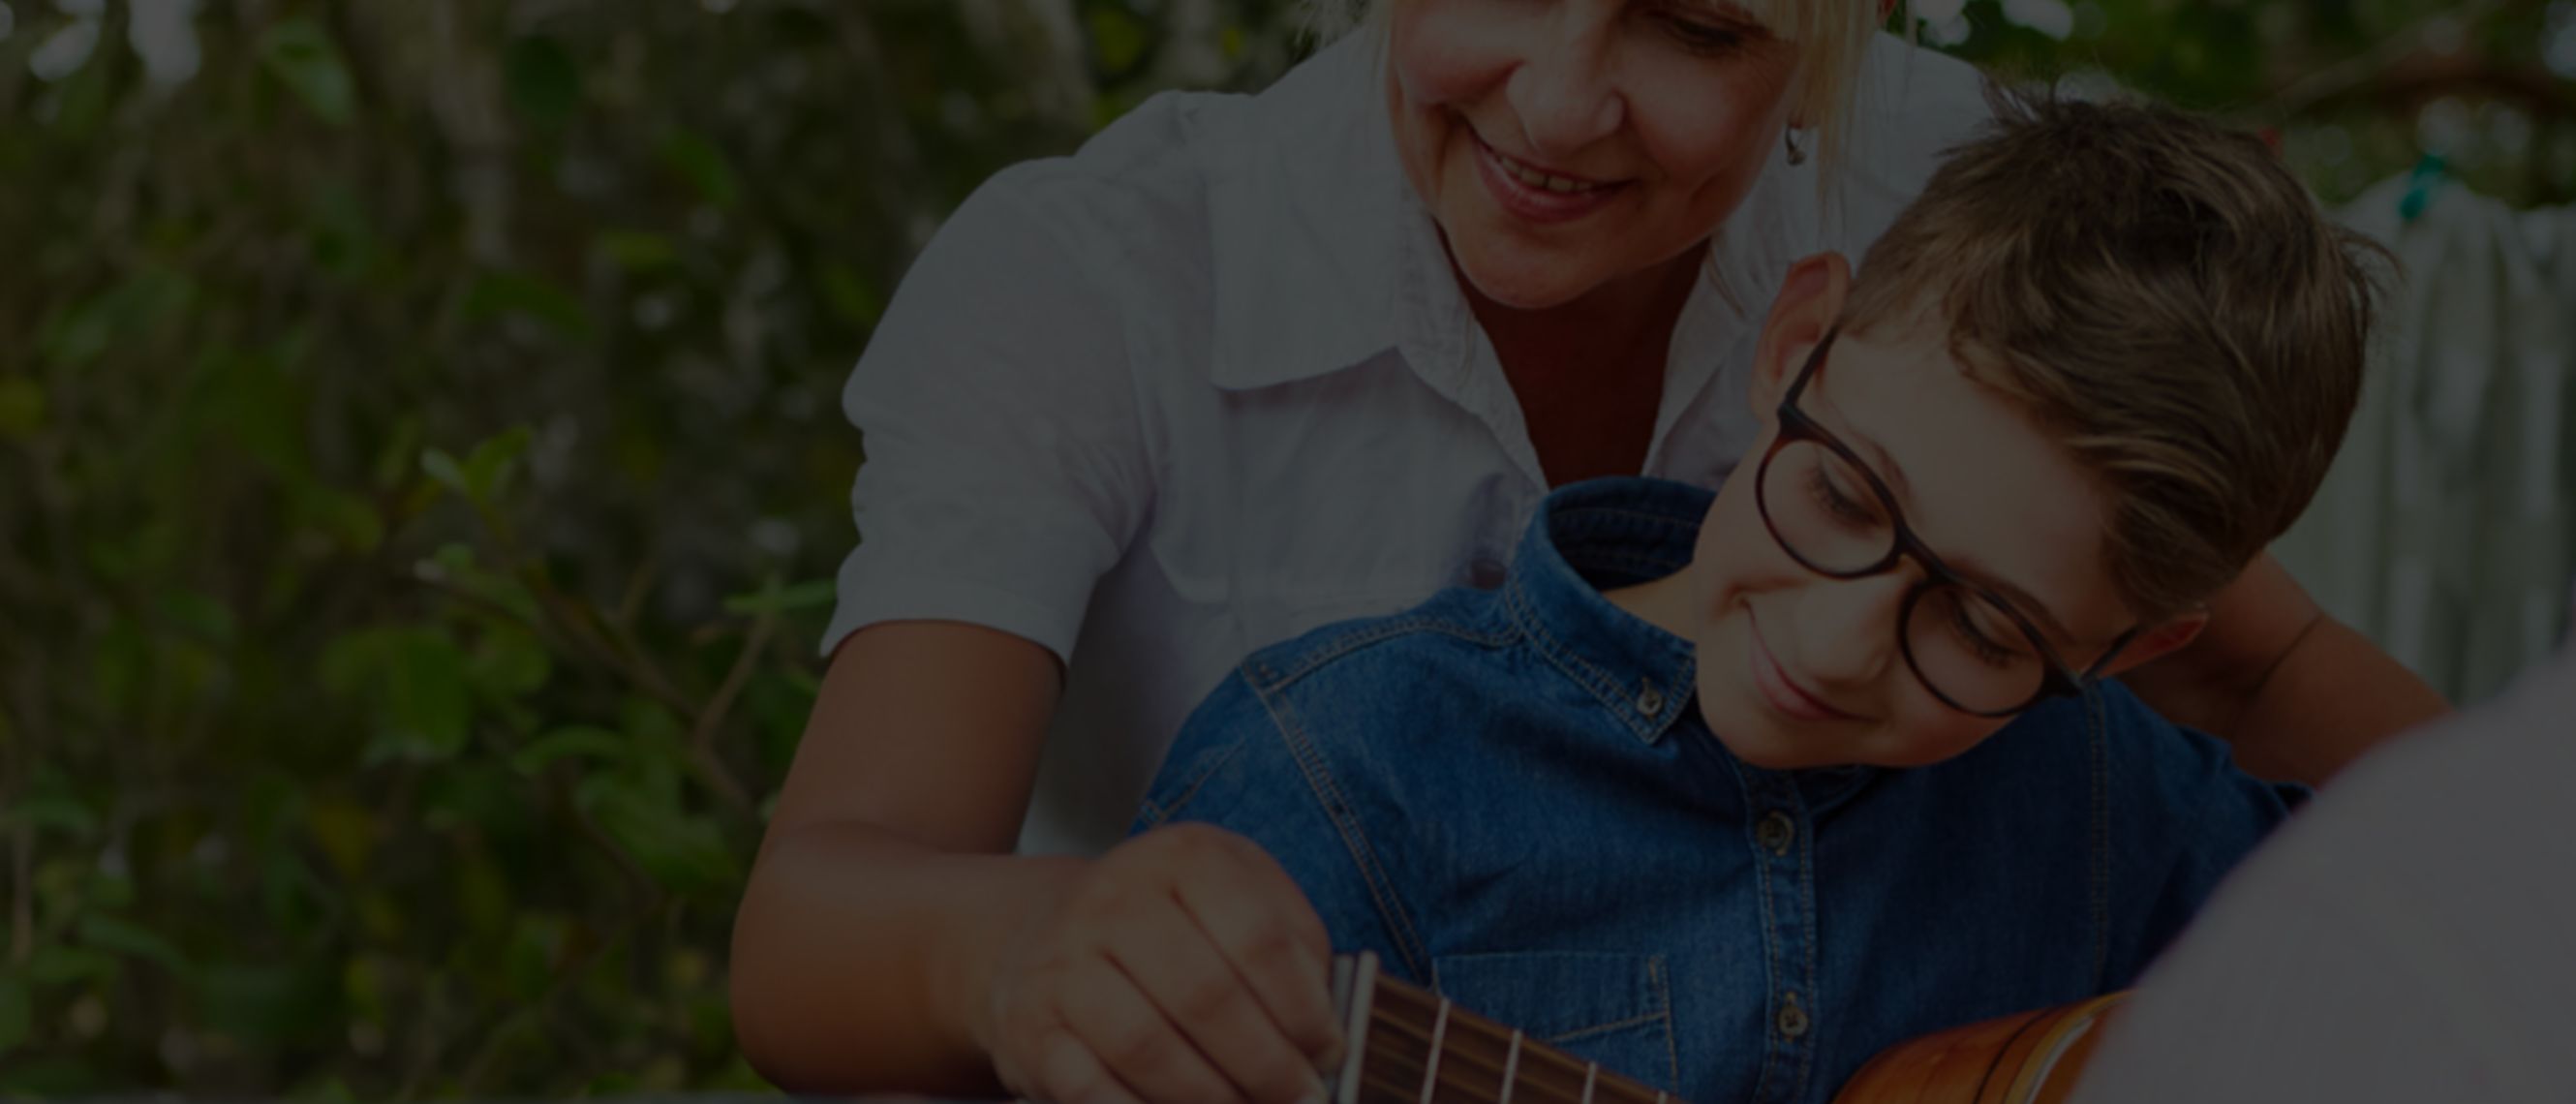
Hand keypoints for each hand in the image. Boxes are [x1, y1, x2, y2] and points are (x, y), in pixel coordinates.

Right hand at [973, 823, 1344, 1103]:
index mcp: (1185, 857)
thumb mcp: (1240, 901)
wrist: (1046, 932)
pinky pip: (1089, 1088)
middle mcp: (1117, 897)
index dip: (1304, 1009)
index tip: (1331, 1053)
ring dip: (1211, 1099)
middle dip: (1266, 1066)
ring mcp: (1064, 960)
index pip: (1258, 938)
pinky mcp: (1031, 1024)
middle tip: (1299, 1099)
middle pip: (1205, 995)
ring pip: (1146, 1046)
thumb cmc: (1172, 926)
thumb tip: (1327, 1039)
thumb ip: (1294, 953)